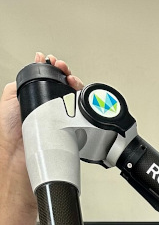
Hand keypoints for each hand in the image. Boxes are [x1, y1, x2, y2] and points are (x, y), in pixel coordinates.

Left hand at [0, 52, 83, 205]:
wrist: (20, 159)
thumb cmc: (10, 136)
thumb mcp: (9, 100)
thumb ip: (18, 85)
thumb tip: (31, 70)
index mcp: (35, 102)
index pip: (49, 81)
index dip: (54, 70)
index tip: (55, 64)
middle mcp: (49, 111)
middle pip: (64, 88)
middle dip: (67, 76)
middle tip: (65, 71)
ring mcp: (61, 122)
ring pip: (75, 100)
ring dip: (76, 88)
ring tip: (72, 82)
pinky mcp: (71, 133)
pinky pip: (81, 118)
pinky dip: (83, 108)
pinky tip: (79, 100)